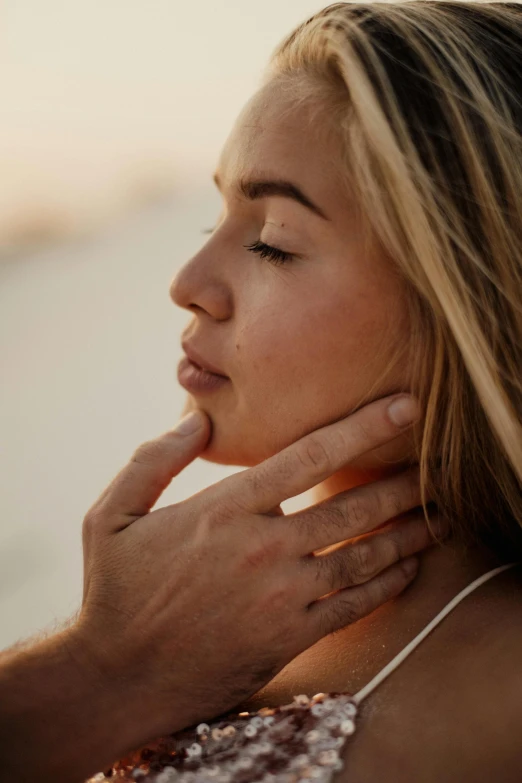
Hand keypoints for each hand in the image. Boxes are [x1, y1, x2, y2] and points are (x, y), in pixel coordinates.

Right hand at [72, 393, 436, 753]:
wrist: (119, 677)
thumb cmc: (114, 590)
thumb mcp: (111, 514)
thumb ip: (153, 460)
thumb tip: (197, 419)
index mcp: (224, 510)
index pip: (308, 456)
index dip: (362, 427)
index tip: (403, 408)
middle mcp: (262, 548)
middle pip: (351, 507)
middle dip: (401, 485)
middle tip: (435, 469)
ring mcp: (281, 597)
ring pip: (363, 557)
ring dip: (407, 535)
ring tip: (440, 518)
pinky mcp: (289, 637)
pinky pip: (353, 607)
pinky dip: (387, 585)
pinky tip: (407, 569)